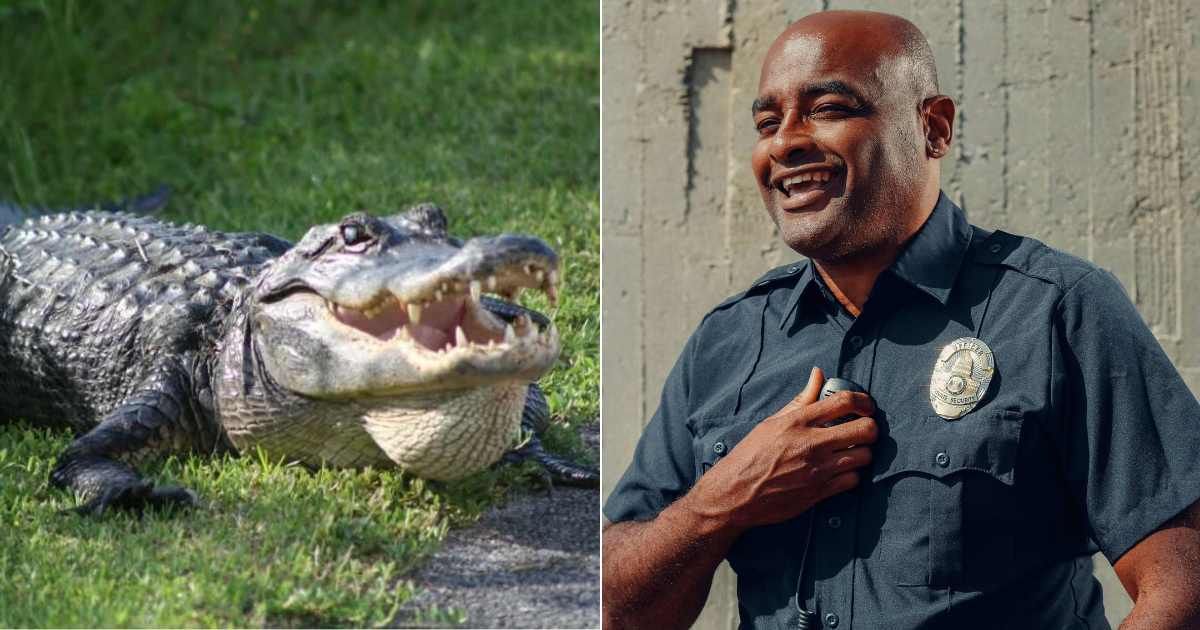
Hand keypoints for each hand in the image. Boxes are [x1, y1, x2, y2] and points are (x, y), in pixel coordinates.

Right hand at [691, 366, 876, 531]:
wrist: (735, 494)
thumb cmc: (751, 455)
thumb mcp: (772, 422)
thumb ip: (800, 399)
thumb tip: (818, 373)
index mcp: (797, 422)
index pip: (843, 401)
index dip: (863, 401)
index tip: (866, 405)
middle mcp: (810, 443)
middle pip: (864, 430)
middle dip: (870, 427)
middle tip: (864, 430)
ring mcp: (817, 469)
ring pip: (864, 456)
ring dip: (862, 452)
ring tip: (852, 451)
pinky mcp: (819, 492)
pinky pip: (853, 480)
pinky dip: (852, 474)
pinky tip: (841, 471)